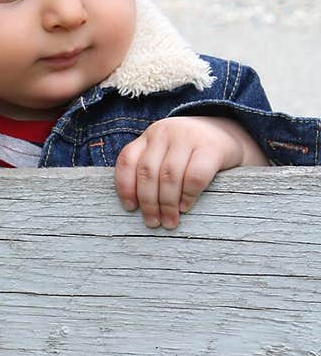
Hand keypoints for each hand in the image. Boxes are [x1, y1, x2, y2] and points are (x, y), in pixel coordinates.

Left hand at [114, 115, 268, 229]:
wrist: (230, 134)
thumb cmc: (191, 154)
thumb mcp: (167, 153)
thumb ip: (151, 170)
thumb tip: (135, 208)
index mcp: (150, 136)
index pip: (127, 160)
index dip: (125, 187)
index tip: (130, 208)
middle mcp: (166, 132)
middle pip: (148, 172)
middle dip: (148, 202)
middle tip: (153, 223)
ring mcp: (189, 137)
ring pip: (169, 176)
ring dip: (167, 204)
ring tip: (169, 221)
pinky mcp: (212, 148)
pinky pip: (195, 176)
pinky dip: (188, 195)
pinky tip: (186, 207)